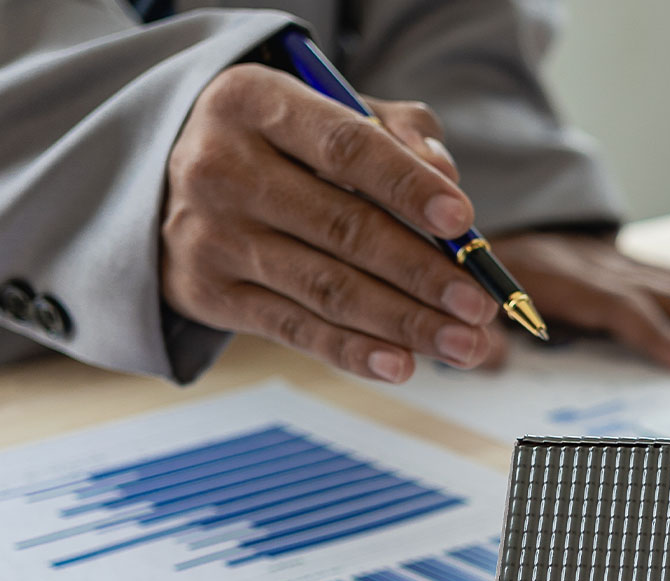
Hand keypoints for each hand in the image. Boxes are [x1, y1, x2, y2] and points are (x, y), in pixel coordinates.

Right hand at [161, 64, 504, 382]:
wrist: (164, 176)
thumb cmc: (280, 141)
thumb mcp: (327, 110)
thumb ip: (396, 130)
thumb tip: (447, 177)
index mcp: (254, 103)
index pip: (345, 148)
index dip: (407, 186)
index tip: (463, 220)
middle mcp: (221, 167)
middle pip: (343, 229)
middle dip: (423, 273)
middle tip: (481, 305)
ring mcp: (210, 234)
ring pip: (326, 288)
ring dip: (406, 323)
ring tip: (466, 344)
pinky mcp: (206, 292)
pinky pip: (295, 328)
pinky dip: (353, 350)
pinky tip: (403, 364)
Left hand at [486, 233, 669, 373]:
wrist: (476, 229)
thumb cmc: (470, 278)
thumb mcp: (460, 302)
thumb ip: (475, 332)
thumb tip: (486, 354)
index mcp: (558, 277)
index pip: (619, 307)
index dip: (658, 335)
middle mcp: (600, 265)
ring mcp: (623, 263)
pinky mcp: (637, 264)